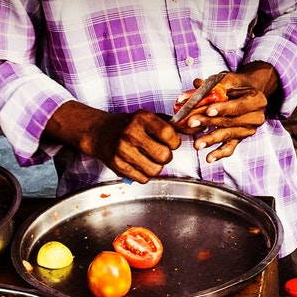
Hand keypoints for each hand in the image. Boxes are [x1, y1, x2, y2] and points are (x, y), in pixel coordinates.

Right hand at [45, 103, 179, 182]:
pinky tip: (138, 164)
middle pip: (164, 156)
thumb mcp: (151, 119)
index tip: (170, 142)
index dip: (174, 142)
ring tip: (148, 158)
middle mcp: (130, 132)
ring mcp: (122, 150)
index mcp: (142, 118)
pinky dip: (144, 174)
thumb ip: (175, 125)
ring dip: (156, 167)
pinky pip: (143, 179)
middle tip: (159, 151)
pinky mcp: (117, 165)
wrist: (101, 133)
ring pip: (155, 170)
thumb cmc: (131, 126)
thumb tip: (196, 128)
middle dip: (166, 156)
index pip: (170, 135)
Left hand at [177, 63, 279, 162]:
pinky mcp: (241, 138)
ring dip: (211, 139)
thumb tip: (196, 85)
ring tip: (197, 144)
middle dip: (210, 122)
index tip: (208, 110)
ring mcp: (249, 130)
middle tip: (192, 123)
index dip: (223, 108)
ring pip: (228, 135)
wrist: (248, 93)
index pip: (239, 106)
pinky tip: (209, 158)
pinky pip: (230, 147)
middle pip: (231, 122)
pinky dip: (219, 153)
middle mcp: (256, 117)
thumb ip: (213, 84)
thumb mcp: (228, 80)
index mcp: (256, 100)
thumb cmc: (238, 85)